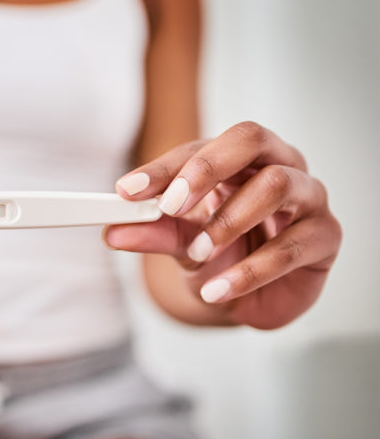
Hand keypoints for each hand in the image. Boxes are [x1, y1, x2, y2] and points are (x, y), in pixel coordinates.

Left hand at [105, 121, 341, 328]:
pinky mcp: (326, 236)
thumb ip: (152, 232)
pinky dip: (248, 272)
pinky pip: (291, 246)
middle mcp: (277, 165)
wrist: (250, 298)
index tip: (128, 191)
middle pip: (250, 140)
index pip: (200, 148)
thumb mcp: (180, 242)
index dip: (165, 168)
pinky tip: (218, 291)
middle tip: (171, 205)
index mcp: (237, 159)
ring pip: (276, 185)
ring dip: (228, 222)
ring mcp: (307, 198)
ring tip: (198, 253)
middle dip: (206, 170)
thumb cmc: (221, 255)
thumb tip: (112, 232)